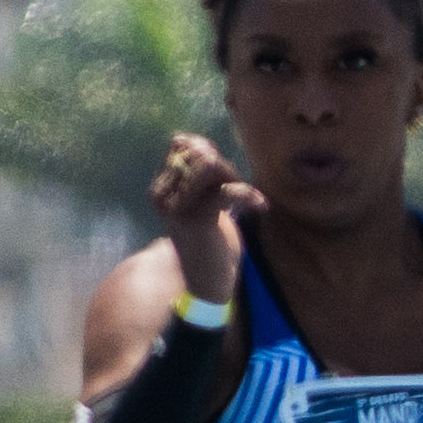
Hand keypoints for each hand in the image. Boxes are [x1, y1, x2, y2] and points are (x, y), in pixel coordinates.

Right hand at [152, 134, 258, 305]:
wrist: (206, 279)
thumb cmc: (209, 238)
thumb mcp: (200, 199)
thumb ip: (199, 172)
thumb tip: (198, 143)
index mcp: (161, 186)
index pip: (183, 145)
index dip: (210, 154)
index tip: (223, 179)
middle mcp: (162, 194)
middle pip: (198, 153)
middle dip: (225, 167)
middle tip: (236, 191)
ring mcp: (177, 206)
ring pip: (209, 165)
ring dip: (234, 178)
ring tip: (244, 198)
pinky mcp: (199, 220)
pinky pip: (226, 190)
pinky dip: (249, 194)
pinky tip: (261, 206)